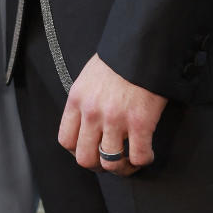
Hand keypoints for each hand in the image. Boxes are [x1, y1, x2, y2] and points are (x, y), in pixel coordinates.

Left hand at [58, 53, 166, 176]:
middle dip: (97, 165)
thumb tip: (87, 121)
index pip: (66, 140)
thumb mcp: (89, 76)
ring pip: (111, 163)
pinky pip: (139, 156)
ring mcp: (116, 119)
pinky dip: (143, 161)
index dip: (78, 151)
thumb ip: (85, 100)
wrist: (142, 44)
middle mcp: (92, 112)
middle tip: (109, 161)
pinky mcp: (140, 123)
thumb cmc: (118, 59)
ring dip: (121, 168)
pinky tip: (146, 153)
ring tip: (129, 161)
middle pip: (85, 158)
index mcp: (77, 99)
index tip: (90, 151)